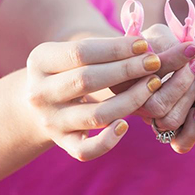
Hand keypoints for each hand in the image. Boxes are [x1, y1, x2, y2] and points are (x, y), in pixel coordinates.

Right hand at [22, 36, 162, 160]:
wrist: (41, 102)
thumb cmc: (70, 68)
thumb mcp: (75, 52)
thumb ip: (104, 48)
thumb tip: (143, 45)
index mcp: (40, 61)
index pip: (81, 52)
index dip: (115, 48)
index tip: (143, 44)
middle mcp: (39, 92)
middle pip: (87, 80)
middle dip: (126, 70)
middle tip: (155, 62)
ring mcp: (50, 121)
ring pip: (95, 115)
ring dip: (130, 100)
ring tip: (153, 84)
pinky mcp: (62, 143)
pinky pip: (86, 150)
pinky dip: (108, 141)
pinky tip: (126, 125)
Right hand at [129, 24, 194, 144]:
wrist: (146, 59)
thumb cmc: (151, 43)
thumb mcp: (156, 36)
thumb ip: (168, 41)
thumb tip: (193, 49)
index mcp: (120, 80)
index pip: (146, 75)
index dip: (173, 61)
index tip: (191, 47)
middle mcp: (129, 104)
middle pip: (157, 105)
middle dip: (182, 83)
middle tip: (194, 62)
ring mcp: (147, 117)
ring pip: (169, 120)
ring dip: (189, 96)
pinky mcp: (165, 128)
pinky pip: (179, 141)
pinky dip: (193, 129)